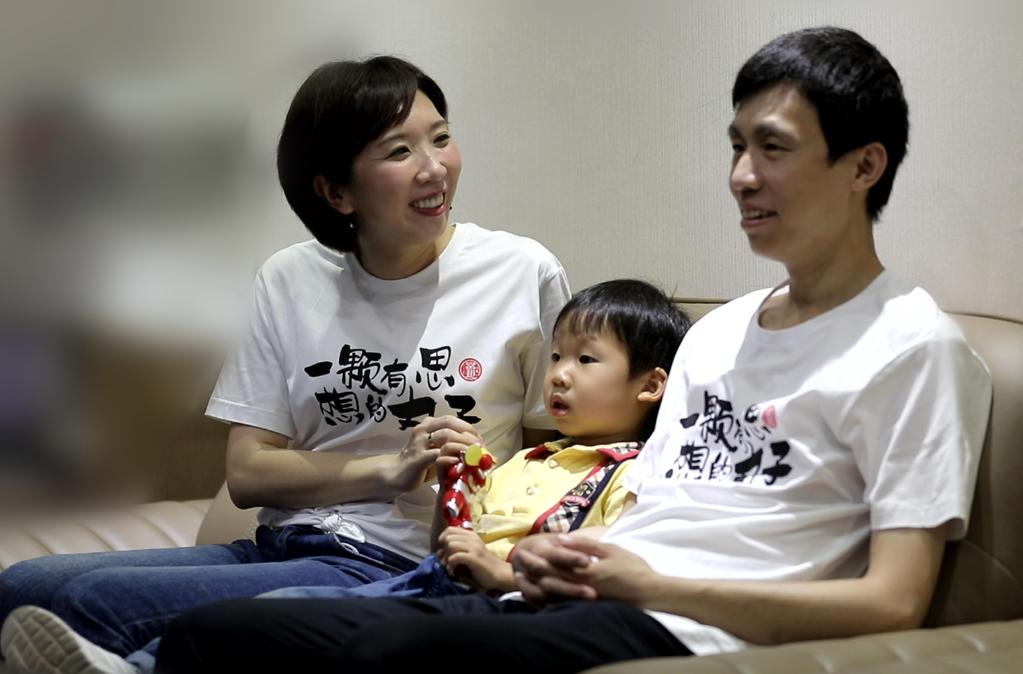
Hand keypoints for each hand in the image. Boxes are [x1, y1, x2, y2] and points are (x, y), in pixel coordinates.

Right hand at [393, 416, 481, 492]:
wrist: (396, 474)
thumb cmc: (421, 463)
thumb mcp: (437, 450)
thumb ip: (451, 445)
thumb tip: (474, 447)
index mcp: (429, 425)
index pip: (452, 420)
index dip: (468, 428)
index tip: (480, 439)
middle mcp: (423, 430)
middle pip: (449, 424)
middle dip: (467, 434)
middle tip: (479, 446)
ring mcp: (419, 443)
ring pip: (444, 436)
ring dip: (461, 444)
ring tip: (473, 453)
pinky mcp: (417, 458)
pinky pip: (435, 455)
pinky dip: (448, 457)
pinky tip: (458, 461)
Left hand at [436, 527, 511, 591]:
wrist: (499, 574)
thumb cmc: (483, 564)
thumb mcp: (469, 553)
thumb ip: (456, 549)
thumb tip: (439, 552)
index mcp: (471, 535)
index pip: (450, 529)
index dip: (443, 538)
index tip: (443, 550)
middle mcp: (472, 539)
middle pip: (449, 537)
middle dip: (444, 549)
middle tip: (445, 560)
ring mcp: (474, 548)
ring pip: (451, 544)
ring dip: (446, 557)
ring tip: (449, 566)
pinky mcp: (474, 558)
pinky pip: (456, 556)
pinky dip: (451, 563)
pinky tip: (452, 569)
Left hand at [511, 533, 658, 606]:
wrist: (649, 594)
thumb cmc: (632, 568)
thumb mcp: (610, 549)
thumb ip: (584, 544)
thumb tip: (560, 538)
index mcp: (584, 570)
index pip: (553, 564)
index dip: (536, 558)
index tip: (524, 551)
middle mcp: (579, 587)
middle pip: (547, 579)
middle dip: (530, 571)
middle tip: (517, 563)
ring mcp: (582, 600)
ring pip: (550, 595)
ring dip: (533, 586)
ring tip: (520, 579)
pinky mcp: (586, 608)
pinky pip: (560, 607)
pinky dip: (545, 601)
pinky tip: (537, 595)